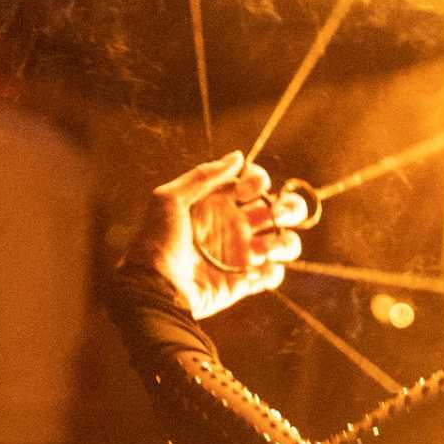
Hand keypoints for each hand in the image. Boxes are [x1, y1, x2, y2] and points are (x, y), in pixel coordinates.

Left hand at [125, 151, 307, 319]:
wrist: (154, 287)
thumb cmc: (157, 241)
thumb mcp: (169, 199)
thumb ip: (204, 176)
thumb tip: (238, 156)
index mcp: (220, 204)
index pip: (254, 183)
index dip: (258, 181)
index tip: (243, 192)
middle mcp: (236, 226)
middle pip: (279, 209)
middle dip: (289, 208)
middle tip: (275, 215)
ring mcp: (242, 255)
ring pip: (285, 242)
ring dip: (286, 243)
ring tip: (265, 251)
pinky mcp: (243, 282)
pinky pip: (272, 275)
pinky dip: (272, 273)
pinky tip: (255, 272)